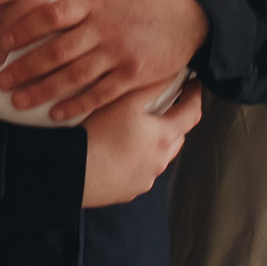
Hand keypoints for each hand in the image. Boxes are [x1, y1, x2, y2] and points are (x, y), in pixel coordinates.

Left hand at [0, 0, 207, 123]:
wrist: (195, 13)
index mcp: (96, 3)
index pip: (50, 15)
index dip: (22, 28)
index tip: (2, 40)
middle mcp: (104, 28)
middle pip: (55, 51)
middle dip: (23, 67)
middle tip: (0, 80)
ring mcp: (119, 53)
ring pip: (73, 76)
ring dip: (41, 90)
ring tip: (17, 101)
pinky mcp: (135, 75)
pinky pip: (100, 94)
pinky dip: (76, 105)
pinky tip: (56, 115)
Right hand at [80, 79, 199, 205]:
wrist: (72, 171)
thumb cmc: (98, 135)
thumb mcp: (124, 101)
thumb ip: (150, 86)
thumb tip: (169, 74)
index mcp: (163, 137)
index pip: (191, 114)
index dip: (194, 97)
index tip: (193, 86)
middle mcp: (159, 161)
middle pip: (176, 138)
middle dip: (173, 122)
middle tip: (162, 109)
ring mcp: (145, 179)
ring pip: (157, 158)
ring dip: (153, 145)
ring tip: (133, 133)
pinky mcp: (128, 191)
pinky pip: (138, 174)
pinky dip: (134, 163)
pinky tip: (115, 155)